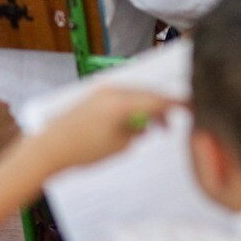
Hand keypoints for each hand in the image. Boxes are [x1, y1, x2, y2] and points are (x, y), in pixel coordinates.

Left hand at [28, 87, 177, 173]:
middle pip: (148, 93)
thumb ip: (139, 129)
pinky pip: (122, 97)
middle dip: (162, 107)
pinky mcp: (95, 96)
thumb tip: (148, 123)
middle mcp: (114, 90)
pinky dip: (132, 107)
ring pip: (135, 94)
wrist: (49, 148)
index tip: (192, 107)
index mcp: (123, 101)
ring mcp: (103, 91)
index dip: (178, 104)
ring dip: (146, 108)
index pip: (158, 99)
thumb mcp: (121, 145)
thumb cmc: (83, 150)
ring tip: (152, 128)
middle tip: (171, 123)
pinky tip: (134, 122)